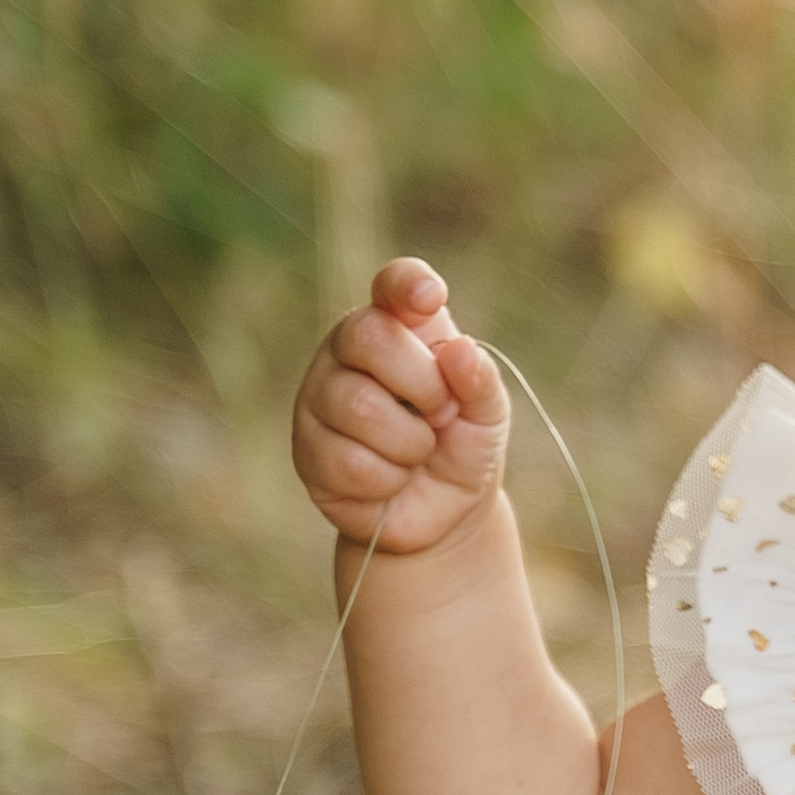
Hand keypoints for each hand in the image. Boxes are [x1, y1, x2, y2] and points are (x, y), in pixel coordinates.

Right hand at [291, 257, 509, 555]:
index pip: (391, 285)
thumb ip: (480, 381)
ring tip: (418, 452)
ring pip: (360, 406)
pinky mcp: (307, 452)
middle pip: (368, 336)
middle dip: (422, 384)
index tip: (431, 298)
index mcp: (396, 326)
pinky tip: (392, 479)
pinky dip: (389, 479)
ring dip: (410, 442)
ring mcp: (319, 399)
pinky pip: (350, 462)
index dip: (406, 282)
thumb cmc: (462, 444)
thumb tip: (458, 351)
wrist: (444, 512)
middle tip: (441, 413)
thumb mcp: (487, 413)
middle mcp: (347, 352)